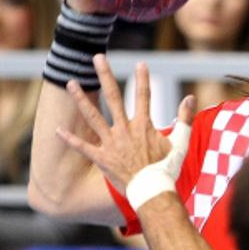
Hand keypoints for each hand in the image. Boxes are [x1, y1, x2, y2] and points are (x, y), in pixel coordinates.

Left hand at [55, 54, 189, 191]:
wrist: (153, 192)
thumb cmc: (167, 169)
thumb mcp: (180, 143)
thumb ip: (185, 119)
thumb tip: (191, 98)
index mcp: (143, 126)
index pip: (144, 96)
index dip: (143, 79)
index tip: (140, 63)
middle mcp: (125, 130)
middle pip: (113, 97)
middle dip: (105, 75)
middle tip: (96, 57)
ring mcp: (111, 143)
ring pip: (93, 117)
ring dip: (81, 99)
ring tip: (70, 83)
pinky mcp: (102, 158)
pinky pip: (83, 147)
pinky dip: (70, 139)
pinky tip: (57, 129)